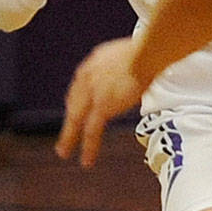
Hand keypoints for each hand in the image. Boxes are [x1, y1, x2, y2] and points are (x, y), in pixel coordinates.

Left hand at [56, 37, 144, 167]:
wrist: (146, 53)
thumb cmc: (147, 50)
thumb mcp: (129, 54)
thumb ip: (124, 66)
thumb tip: (134, 74)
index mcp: (94, 63)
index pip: (79, 85)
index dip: (77, 100)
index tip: (77, 109)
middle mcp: (87, 76)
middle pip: (73, 102)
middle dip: (69, 119)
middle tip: (64, 133)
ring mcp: (92, 92)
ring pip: (76, 119)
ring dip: (69, 138)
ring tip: (63, 152)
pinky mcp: (102, 106)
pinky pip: (91, 131)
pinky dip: (88, 147)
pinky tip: (86, 160)